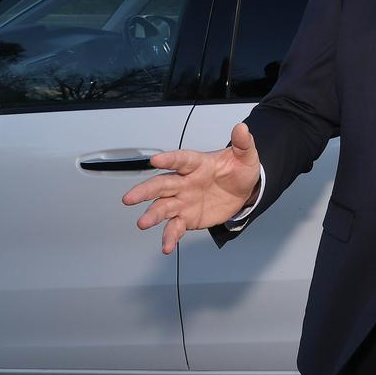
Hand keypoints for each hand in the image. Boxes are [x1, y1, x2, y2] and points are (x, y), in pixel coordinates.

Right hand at [122, 123, 262, 254]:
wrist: (242, 192)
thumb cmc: (238, 171)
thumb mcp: (246, 156)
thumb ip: (243, 143)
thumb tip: (242, 127)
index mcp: (197, 164)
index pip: (182, 160)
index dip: (169, 159)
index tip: (155, 160)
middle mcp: (185, 182)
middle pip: (162, 185)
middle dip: (145, 191)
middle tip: (130, 198)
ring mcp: (183, 200)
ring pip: (163, 207)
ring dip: (152, 215)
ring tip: (143, 223)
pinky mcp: (187, 217)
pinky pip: (175, 227)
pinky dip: (170, 237)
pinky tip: (166, 247)